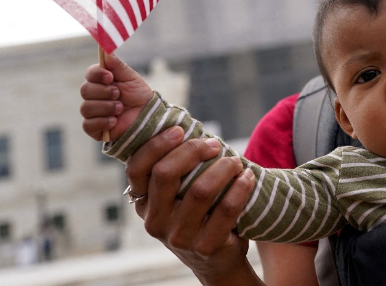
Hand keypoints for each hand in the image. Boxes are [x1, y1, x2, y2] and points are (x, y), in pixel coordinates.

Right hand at [80, 53, 153, 141]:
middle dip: (104, 92)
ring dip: (106, 107)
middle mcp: (94, 96)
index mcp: (101, 81)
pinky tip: (115, 121)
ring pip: (86, 108)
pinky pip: (88, 124)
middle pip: (85, 90)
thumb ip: (118, 66)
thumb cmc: (139, 96)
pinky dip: (103, 121)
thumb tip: (106, 51)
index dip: (97, 74)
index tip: (110, 77)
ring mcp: (93, 112)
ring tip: (121, 108)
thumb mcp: (131, 78)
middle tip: (118, 94)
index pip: (90, 74)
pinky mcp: (94, 128)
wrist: (148, 116)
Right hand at [126, 127, 261, 284]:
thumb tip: (184, 124)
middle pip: (166, 174)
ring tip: (236, 161)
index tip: (180, 130)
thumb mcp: (176, 197)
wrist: (216, 260)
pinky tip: (248, 177)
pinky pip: (226, 209)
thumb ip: (174, 170)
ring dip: (223, 167)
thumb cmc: (197, 215)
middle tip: (214, 144)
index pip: (137, 168)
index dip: (157, 144)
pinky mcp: (206, 247)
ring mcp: (179, 237)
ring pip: (200, 190)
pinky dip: (240, 187)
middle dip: (193, 150)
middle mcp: (155, 222)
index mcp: (143, 203)